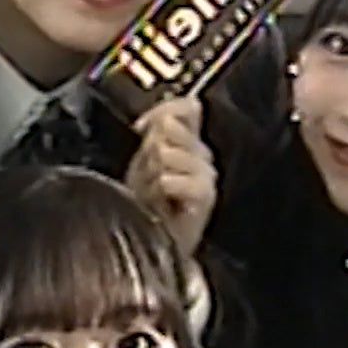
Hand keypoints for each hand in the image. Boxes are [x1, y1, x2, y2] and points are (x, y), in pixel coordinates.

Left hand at [125, 96, 216, 257]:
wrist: (151, 240)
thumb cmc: (145, 202)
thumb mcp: (143, 160)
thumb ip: (156, 131)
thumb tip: (168, 115)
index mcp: (188, 141)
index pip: (187, 107)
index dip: (161, 111)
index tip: (140, 129)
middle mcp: (202, 154)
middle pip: (174, 127)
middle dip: (152, 147)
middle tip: (148, 172)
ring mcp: (207, 176)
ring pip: (176, 153)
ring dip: (156, 170)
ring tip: (154, 187)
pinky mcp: (206, 197)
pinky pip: (185, 181)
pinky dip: (168, 186)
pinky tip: (163, 195)